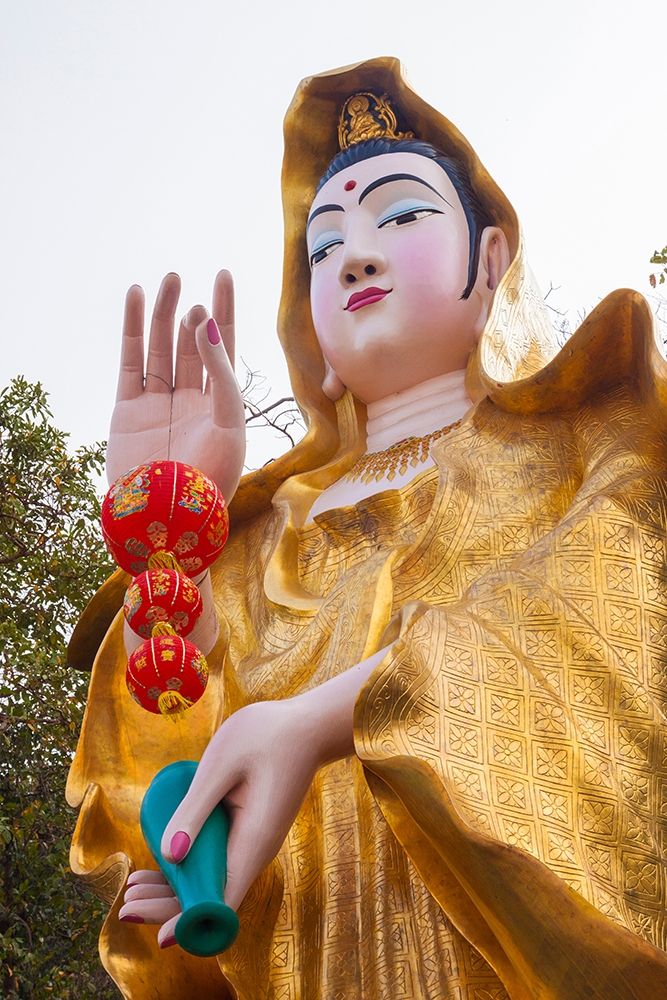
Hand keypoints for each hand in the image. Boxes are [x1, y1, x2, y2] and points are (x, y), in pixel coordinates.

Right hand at [107, 270, 245, 502]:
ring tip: (167, 280)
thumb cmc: (210, 475)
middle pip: (191, 345)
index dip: (224, 313)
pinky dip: (133, 331)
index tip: (224, 276)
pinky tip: (136, 299)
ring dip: (163, 314)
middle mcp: (190, 401)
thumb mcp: (230, 421)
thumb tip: (208, 324)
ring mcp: (158, 404)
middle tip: (187, 283)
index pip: (224, 348)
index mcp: (221, 406)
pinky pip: (131, 362)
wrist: (168, 515)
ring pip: (161, 348)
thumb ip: (221, 373)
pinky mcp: (128, 409)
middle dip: (190, 313)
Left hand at [117, 650, 390, 944]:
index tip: (159, 934)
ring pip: (212, 880)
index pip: (221, 903)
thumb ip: (196, 809)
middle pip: (212, 898)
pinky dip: (188, 867)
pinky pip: (217, 860)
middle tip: (125, 905)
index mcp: (254, 842)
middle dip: (168, 907)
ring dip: (174, 889)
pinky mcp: (248, 830)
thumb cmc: (266, 735)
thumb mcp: (221, 765)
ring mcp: (252, 841)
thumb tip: (170, 856)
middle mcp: (255, 850)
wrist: (307, 724)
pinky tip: (158, 863)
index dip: (189, 922)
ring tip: (131, 887)